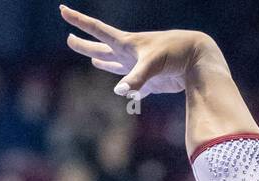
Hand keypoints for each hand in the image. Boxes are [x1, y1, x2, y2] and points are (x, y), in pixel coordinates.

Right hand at [59, 4, 226, 98]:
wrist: (197, 60)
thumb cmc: (174, 54)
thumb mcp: (153, 64)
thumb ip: (136, 79)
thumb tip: (119, 92)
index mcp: (126, 43)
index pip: (96, 29)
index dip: (78, 20)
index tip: (62, 9)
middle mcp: (129, 54)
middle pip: (101, 47)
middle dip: (84, 44)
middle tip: (69, 39)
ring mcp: (139, 68)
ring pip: (115, 65)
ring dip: (102, 61)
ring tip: (92, 58)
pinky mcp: (150, 82)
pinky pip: (134, 86)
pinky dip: (127, 88)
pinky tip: (122, 90)